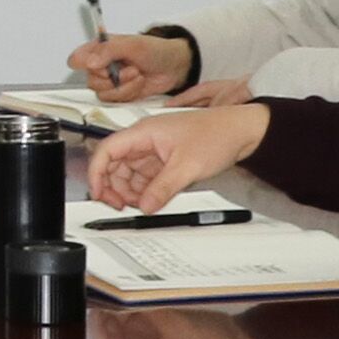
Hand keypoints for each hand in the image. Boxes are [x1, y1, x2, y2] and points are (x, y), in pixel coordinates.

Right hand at [67, 32, 193, 106]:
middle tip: (130, 68)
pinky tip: (138, 84)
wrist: (174, 66)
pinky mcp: (119, 94)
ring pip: (103, 94)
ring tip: (137, 75)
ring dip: (124, 86)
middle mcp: (101, 66)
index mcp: (99, 49)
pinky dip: (129, 94)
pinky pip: (115, 101)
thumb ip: (109, 50)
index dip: (86, 65)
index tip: (102, 65)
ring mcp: (110, 82)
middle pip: (91, 81)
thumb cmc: (156, 50)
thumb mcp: (133, 44)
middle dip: (113, 78)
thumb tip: (91, 62)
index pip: (76, 59)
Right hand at [83, 99, 268, 214]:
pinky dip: (145, 190)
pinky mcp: (165, 159)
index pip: (108, 150)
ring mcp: (155, 149)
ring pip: (129, 173)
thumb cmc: (218, 134)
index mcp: (144, 132)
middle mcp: (145, 139)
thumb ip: (162, 188)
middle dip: (114, 187)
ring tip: (141, 205)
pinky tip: (151, 200)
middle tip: (120, 206)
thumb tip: (144, 206)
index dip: (97, 173)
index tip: (98, 193)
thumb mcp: (187, 166)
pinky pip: (146, 177)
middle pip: (115, 164)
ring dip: (130, 191)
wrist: (242, 132)